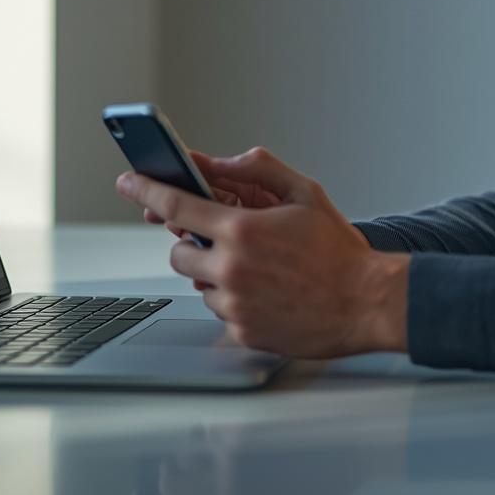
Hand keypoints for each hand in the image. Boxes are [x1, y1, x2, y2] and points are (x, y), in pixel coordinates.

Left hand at [116, 146, 408, 357]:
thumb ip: (259, 170)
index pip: (175, 205)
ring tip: (263, 270)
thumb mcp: (306, 193)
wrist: (367, 303)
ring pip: (199, 282)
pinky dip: (237, 299)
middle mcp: (231, 269)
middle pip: (178, 252)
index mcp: (242, 230)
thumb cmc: (340, 250)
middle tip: (228, 241)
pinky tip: (270, 293)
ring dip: (218, 273)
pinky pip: (220, 309)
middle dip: (194, 243)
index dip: (145, 190)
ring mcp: (234, 304)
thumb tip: (220, 162)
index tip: (127, 181)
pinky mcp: (242, 331)